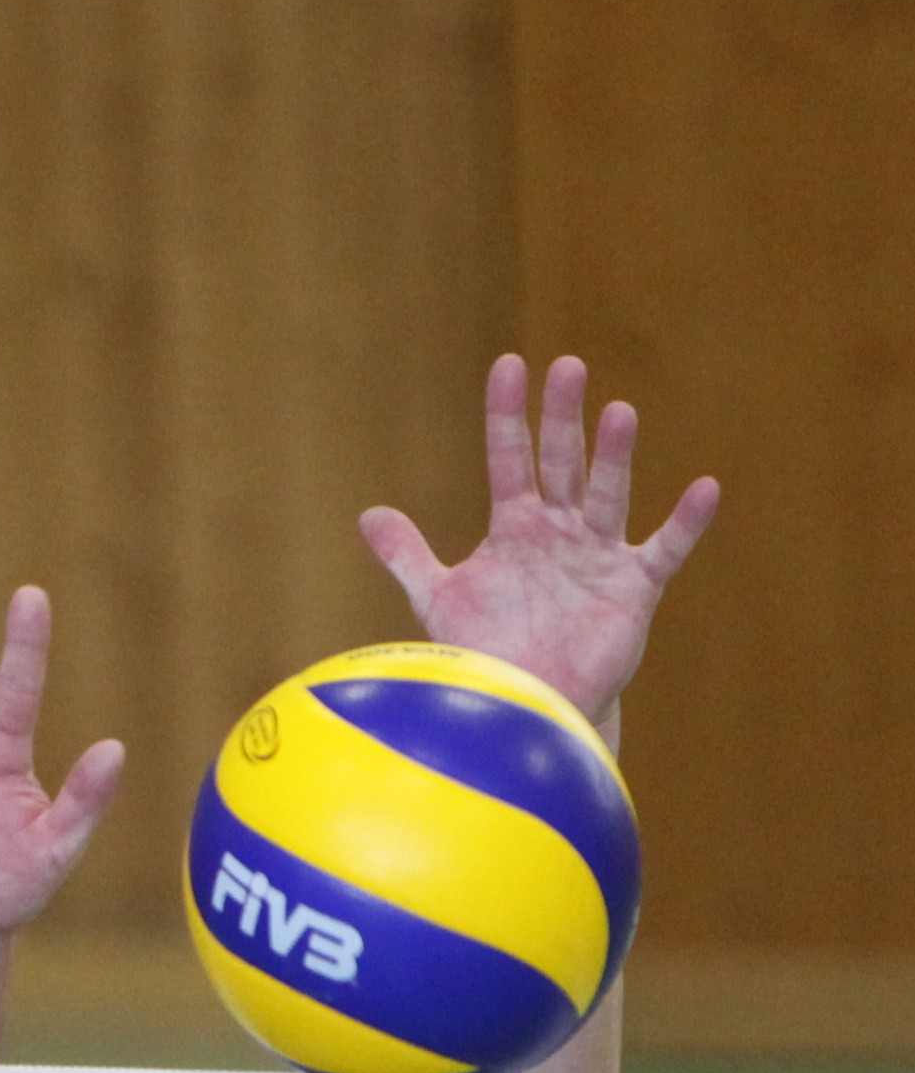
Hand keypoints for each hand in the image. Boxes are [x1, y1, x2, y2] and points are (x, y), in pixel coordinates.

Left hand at [360, 353, 719, 732]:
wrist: (527, 706)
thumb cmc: (486, 653)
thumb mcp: (440, 600)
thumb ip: (409, 556)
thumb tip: (367, 516)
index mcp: (517, 527)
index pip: (509, 459)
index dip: (507, 416)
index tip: (508, 365)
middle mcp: (560, 531)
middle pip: (561, 464)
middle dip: (562, 418)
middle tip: (567, 366)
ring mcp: (599, 555)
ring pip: (607, 494)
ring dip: (614, 456)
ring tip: (619, 412)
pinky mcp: (633, 587)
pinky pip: (664, 549)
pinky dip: (685, 523)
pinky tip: (705, 489)